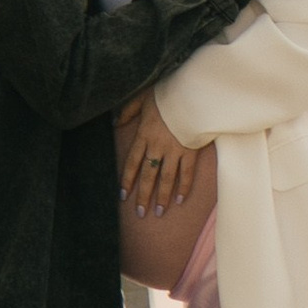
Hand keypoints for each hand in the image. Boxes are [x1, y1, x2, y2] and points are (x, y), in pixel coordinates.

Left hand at [116, 92, 199, 215]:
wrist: (192, 94)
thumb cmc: (167, 95)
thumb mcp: (142, 98)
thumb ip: (128, 111)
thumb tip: (115, 122)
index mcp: (144, 135)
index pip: (132, 162)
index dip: (127, 180)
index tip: (123, 196)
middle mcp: (158, 146)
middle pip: (148, 175)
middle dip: (144, 196)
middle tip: (141, 213)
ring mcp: (175, 151)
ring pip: (167, 178)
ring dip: (162, 197)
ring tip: (159, 212)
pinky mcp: (191, 151)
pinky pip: (187, 173)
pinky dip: (184, 187)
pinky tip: (180, 200)